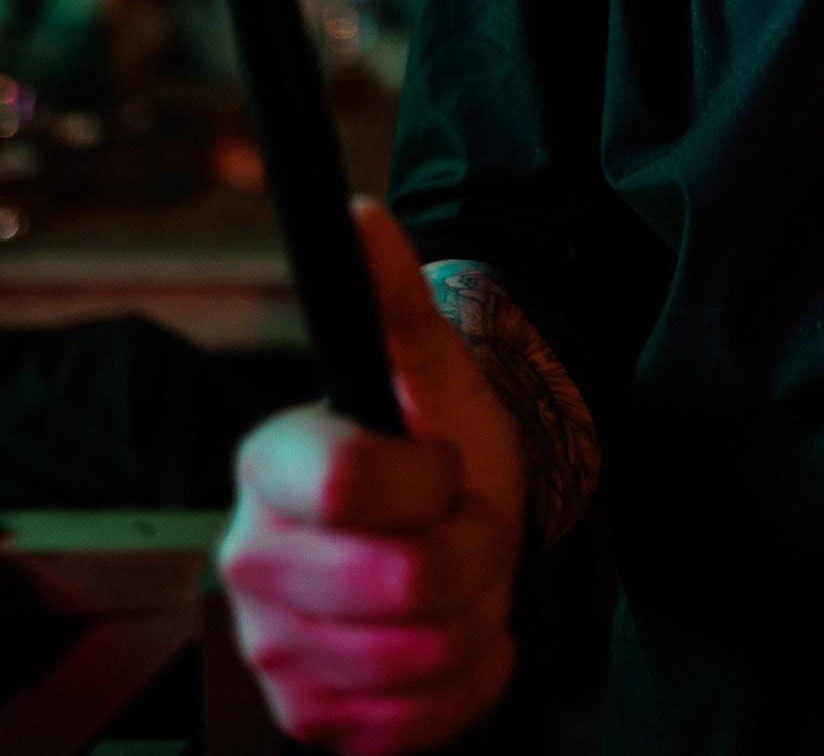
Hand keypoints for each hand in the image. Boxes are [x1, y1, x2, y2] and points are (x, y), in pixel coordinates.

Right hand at [218, 201, 525, 753]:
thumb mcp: (431, 370)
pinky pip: (421, 723)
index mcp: (271, 464)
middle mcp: (250, 561)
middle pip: (407, 582)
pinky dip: (467, 681)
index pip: (350, 483)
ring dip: (478, 613)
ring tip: (463, 575)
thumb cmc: (436, 444)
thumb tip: (360, 213)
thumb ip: (393, 299)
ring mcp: (272, 650)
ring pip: (425, 655)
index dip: (426, 479)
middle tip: (466, 522)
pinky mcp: (307, 720)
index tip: (440, 465)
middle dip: (474, 547)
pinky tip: (454, 631)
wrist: (443, 534)